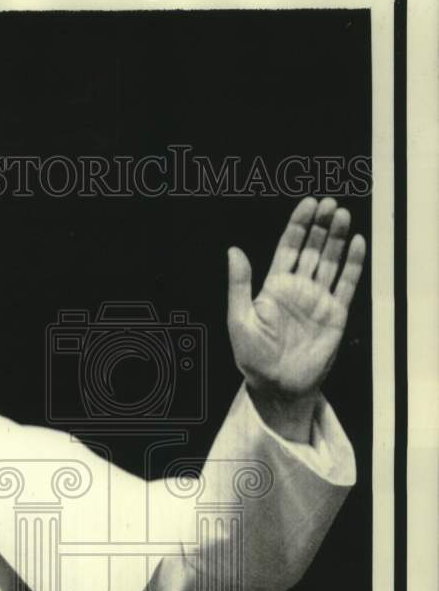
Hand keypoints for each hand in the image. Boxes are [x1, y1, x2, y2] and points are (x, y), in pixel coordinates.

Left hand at [227, 197, 365, 441]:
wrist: (277, 386)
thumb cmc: (253, 358)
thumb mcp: (239, 319)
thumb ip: (239, 285)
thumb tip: (233, 250)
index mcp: (274, 286)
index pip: (288, 247)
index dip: (298, 225)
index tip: (307, 204)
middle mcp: (298, 288)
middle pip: (312, 249)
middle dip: (320, 226)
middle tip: (329, 204)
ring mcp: (318, 299)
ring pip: (331, 261)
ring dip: (337, 238)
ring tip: (342, 215)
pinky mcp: (336, 313)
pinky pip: (347, 284)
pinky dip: (353, 264)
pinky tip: (356, 243)